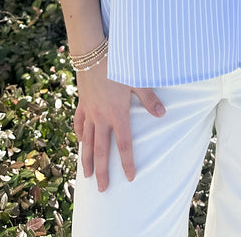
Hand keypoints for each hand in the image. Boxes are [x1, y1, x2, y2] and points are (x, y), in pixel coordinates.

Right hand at [73, 64, 164, 190]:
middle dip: (102, 171)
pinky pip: (79, 122)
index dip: (127, 162)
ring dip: (86, 159)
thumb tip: (162, 114)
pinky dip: (79, 133)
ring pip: (86, 141)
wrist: (92, 51)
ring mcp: (89, 111)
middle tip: (102, 189)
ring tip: (86, 176)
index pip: (124, 144)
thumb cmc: (116, 64)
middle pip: (101, 150)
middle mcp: (101, 117)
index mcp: (117, 114)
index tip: (129, 178)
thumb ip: (149, 99)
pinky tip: (79, 141)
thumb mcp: (136, 79)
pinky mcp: (82, 102)